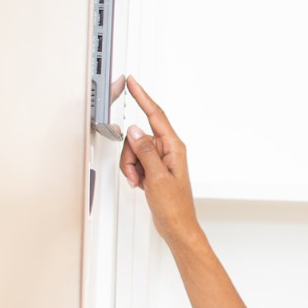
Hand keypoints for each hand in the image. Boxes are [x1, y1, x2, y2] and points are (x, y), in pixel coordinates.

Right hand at [119, 76, 198, 244]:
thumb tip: (135, 130)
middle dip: (131, 155)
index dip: (143, 97)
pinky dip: (133, 172)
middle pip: (138, 137)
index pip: (156, 115)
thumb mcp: (157, 178)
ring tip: (141, 181)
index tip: (133, 82)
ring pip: (134, 150)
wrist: (176, 226)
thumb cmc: (174, 206)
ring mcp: (160, 159)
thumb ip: (145, 152)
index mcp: (174, 148)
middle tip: (138, 174)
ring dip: (132, 167)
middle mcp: (168, 150)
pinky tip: (141, 184)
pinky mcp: (154, 168)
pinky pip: (135, 161)